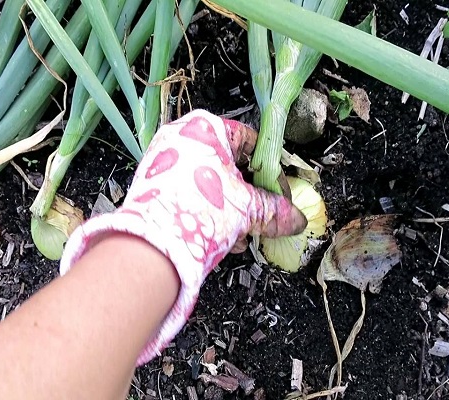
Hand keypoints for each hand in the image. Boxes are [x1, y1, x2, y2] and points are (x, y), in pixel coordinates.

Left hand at [60, 109, 306, 364]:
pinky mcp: (152, 182)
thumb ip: (273, 210)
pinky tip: (220, 233)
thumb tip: (296, 219)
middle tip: (260, 213)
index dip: (269, 169)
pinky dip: (207, 208)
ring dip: (229, 206)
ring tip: (241, 231)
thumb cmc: (203, 209)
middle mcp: (182, 135)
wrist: (153, 243)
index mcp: (207, 127)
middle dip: (247, 193)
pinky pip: (189, 191)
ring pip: (209, 179)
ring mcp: (164, 158)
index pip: (250, 142)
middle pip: (228, 162)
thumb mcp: (247, 209)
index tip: (277, 191)